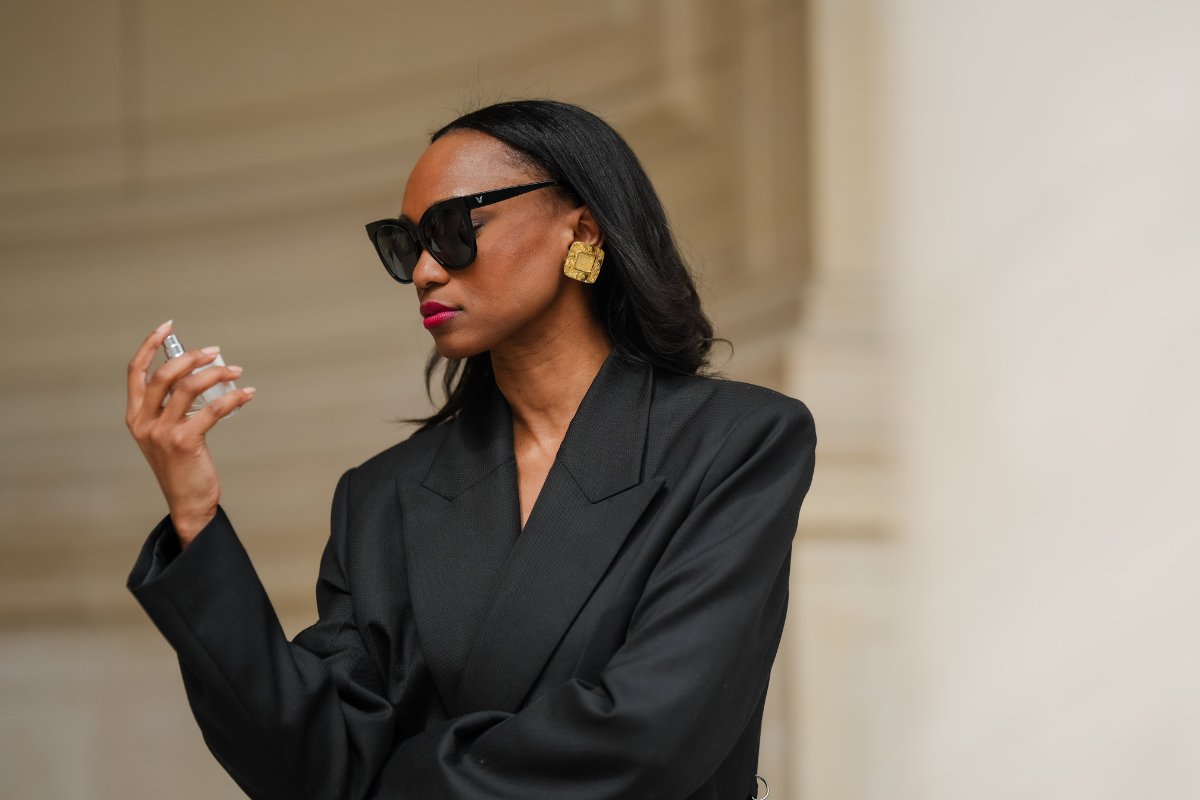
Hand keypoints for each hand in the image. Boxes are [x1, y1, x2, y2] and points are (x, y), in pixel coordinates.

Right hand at [126, 321, 255, 546]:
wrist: (188, 502)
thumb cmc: (181, 466)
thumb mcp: (165, 434)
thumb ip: (171, 407)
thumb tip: (195, 374)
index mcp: (135, 416)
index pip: (136, 371)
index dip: (150, 345)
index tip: (167, 326)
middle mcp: (144, 422)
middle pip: (164, 374)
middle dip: (191, 356)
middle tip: (215, 352)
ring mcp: (162, 433)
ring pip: (187, 387)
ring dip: (215, 373)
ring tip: (236, 371)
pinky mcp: (185, 442)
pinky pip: (212, 409)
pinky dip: (233, 396)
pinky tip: (247, 393)